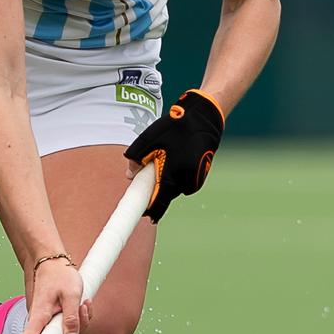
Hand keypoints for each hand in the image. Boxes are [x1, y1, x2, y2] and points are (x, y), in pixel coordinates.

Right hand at [18, 259, 88, 333]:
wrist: (53, 263)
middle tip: (82, 311)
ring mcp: (46, 324)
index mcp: (39, 317)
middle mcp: (40, 324)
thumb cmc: (59, 276)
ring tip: (83, 304)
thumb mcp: (70, 295)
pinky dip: (78, 320)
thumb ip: (71, 318)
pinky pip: (67, 330)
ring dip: (79, 325)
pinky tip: (82, 305)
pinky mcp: (53, 322)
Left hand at [123, 89, 224, 221]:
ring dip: (168, 181)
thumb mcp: (149, 139)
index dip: (151, 210)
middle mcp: (186, 180)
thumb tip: (129, 175)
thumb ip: (136, 158)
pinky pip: (186, 181)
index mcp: (172, 174)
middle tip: (150, 174)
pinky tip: (176, 158)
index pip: (159, 202)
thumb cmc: (175, 127)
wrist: (204, 118)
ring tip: (165, 159)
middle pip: (167, 195)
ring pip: (177, 187)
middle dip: (158, 190)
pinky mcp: (201, 173)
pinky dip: (178, 175)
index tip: (146, 215)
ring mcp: (196, 178)